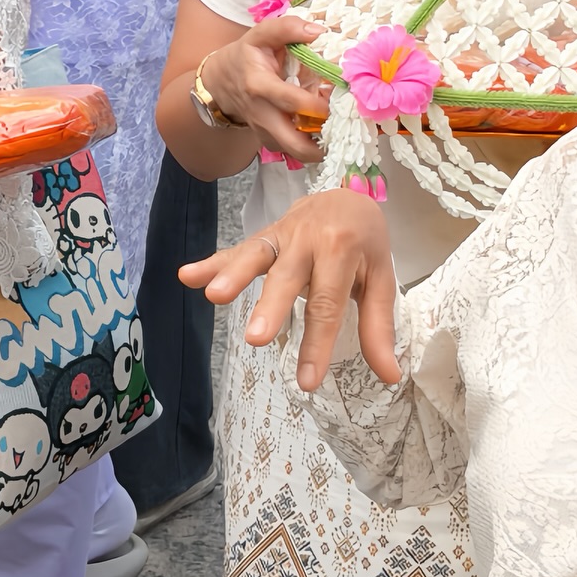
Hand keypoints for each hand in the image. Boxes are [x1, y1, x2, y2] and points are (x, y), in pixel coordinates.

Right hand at [180, 188, 399, 390]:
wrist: (348, 194)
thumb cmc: (365, 242)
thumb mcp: (381, 279)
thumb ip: (378, 325)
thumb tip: (389, 375)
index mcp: (342, 248)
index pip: (327, 304)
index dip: (317, 344)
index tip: (306, 382)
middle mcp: (308, 238)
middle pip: (287, 277)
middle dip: (270, 307)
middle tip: (254, 339)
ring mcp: (282, 233)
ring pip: (256, 254)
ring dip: (232, 274)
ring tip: (212, 297)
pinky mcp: (265, 234)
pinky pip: (238, 248)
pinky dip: (212, 262)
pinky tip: (188, 276)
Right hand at [196, 16, 330, 163]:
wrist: (221, 81)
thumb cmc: (246, 56)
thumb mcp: (260, 34)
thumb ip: (287, 28)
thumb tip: (318, 31)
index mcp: (259, 85)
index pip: (291, 101)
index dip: (317, 104)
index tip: (337, 99)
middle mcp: (261, 114)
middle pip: (294, 144)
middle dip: (322, 143)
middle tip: (343, 127)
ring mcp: (264, 131)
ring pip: (296, 153)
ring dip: (319, 146)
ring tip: (335, 128)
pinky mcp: (268, 141)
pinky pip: (293, 152)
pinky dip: (310, 145)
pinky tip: (321, 130)